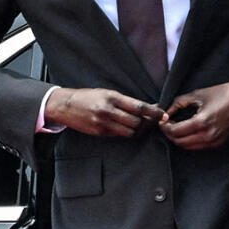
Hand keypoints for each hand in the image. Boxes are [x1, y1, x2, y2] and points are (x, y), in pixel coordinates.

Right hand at [44, 86, 163, 136]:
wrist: (65, 105)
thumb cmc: (88, 97)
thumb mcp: (106, 93)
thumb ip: (123, 101)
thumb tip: (144, 109)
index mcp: (112, 97)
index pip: (138, 107)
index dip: (153, 112)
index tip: (163, 115)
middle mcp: (108, 111)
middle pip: (136, 122)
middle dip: (147, 123)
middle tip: (153, 121)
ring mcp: (103, 123)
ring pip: (130, 131)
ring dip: (137, 130)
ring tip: (140, 125)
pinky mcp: (100, 133)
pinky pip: (119, 135)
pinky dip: (125, 132)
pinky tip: (125, 127)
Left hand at [161, 80, 228, 150]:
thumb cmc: (224, 93)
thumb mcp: (198, 94)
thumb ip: (179, 103)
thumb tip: (167, 110)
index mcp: (202, 122)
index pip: (175, 132)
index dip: (165, 127)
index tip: (162, 121)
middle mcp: (208, 135)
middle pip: (180, 142)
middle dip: (170, 134)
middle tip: (166, 125)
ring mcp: (215, 141)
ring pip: (189, 147)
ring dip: (180, 139)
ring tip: (176, 128)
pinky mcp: (220, 143)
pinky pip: (199, 146)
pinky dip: (190, 141)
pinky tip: (188, 131)